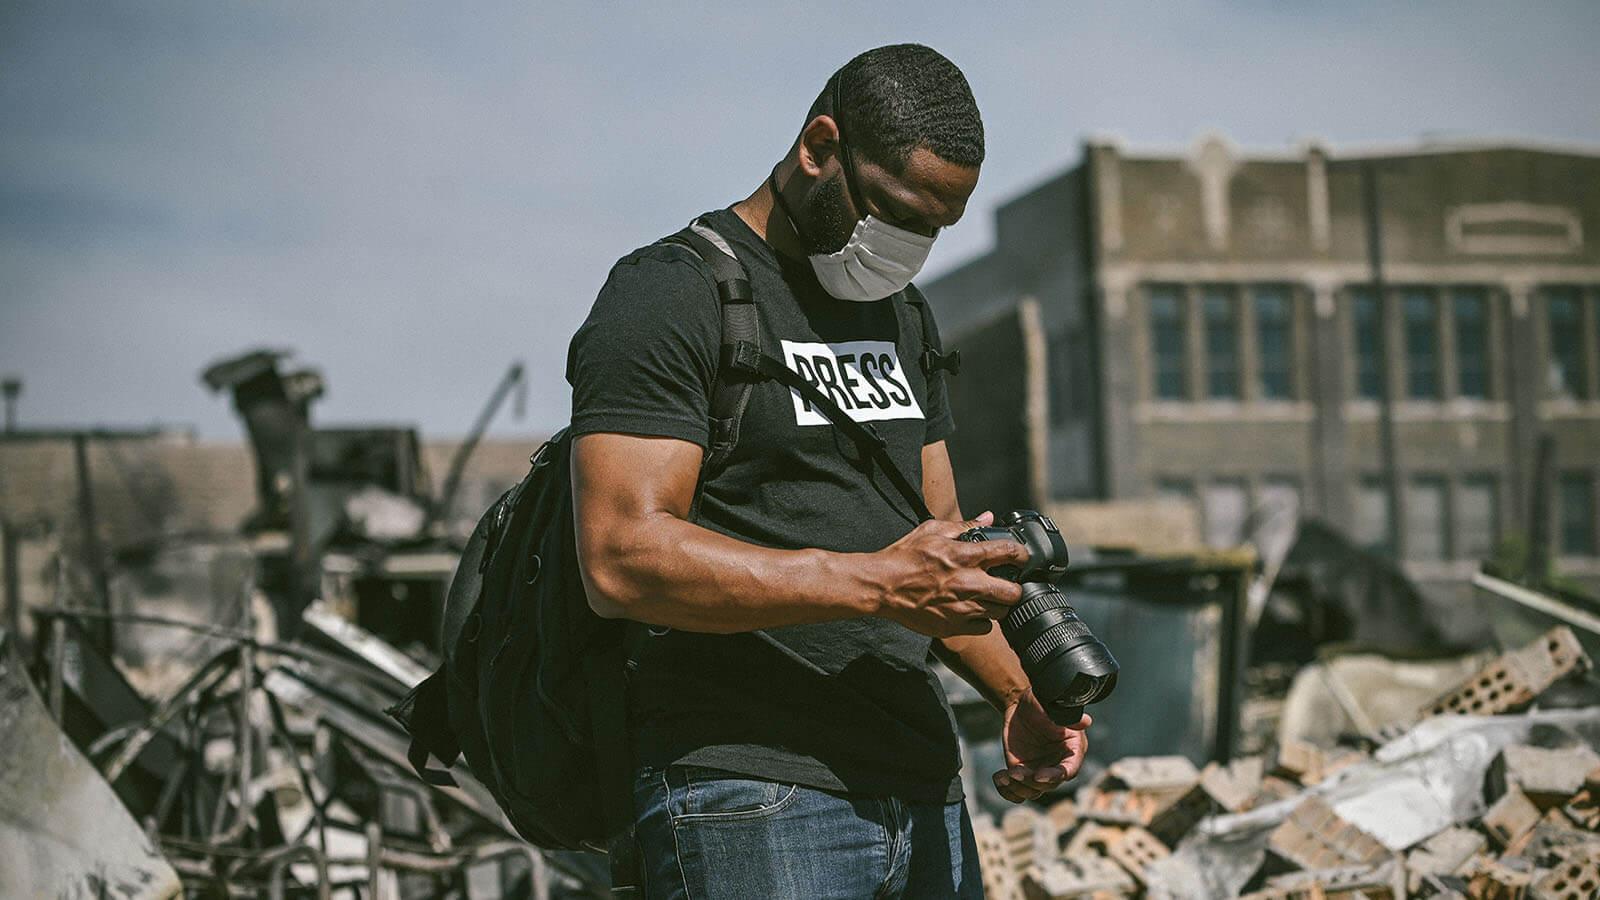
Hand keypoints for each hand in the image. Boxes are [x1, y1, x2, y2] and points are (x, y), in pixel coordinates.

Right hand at [869, 511, 1028, 637]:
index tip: (1021, 557)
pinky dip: (982, 620)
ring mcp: (962, 608)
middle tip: (1007, 582)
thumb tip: (987, 518)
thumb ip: (964, 526)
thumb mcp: (932, 530)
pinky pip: (984, 628)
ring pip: (1001, 612)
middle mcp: (968, 583)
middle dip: (1015, 586)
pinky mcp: (954, 626)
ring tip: (987, 596)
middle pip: (1014, 592)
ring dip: (998, 603)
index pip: (1009, 553)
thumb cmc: (904, 557)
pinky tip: (972, 610)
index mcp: (964, 556)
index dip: (1022, 554)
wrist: (882, 587)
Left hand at [992, 688, 1090, 802]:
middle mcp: (1057, 765)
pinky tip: (998, 777)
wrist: (1022, 706)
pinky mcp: (1023, 773)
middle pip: (1048, 785)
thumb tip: (1086, 721)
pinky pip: (1016, 792)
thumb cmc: (1042, 703)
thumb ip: (1067, 717)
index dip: (1054, 776)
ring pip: (1032, 792)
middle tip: (1014, 771)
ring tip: (1003, 775)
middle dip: (1030, 781)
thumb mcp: (1053, 707)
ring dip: (1017, 788)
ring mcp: (1040, 772)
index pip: (1068, 771)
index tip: (1038, 775)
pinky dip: (1006, 791)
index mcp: (1072, 751)